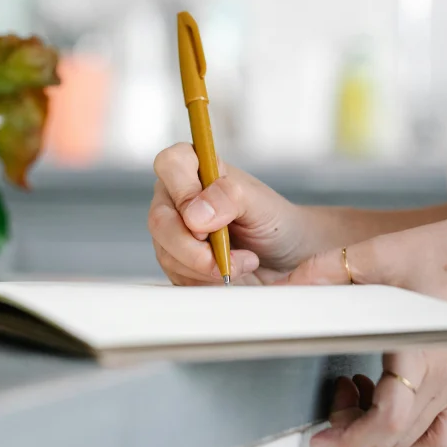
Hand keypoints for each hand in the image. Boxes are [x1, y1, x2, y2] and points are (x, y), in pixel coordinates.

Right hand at [149, 143, 317, 285]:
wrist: (286, 257)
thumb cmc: (275, 222)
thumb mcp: (261, 204)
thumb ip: (229, 198)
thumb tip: (194, 214)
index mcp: (196, 169)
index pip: (170, 164)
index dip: (184, 193)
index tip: (207, 221)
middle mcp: (177, 197)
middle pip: (160, 220)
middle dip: (193, 249)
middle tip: (224, 258)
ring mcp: (172, 230)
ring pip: (166, 253)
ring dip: (203, 268)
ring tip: (238, 264)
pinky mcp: (175, 260)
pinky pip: (175, 275)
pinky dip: (203, 281)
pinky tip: (225, 273)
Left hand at [279, 205, 446, 446]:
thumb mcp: (382, 253)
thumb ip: (329, 269)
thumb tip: (290, 286)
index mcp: (421, 351)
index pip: (389, 418)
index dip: (351, 434)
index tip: (324, 435)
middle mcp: (442, 376)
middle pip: (396, 435)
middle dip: (353, 431)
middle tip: (330, 410)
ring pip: (415, 436)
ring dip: (379, 429)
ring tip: (356, 395)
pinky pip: (443, 429)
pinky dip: (414, 434)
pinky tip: (392, 409)